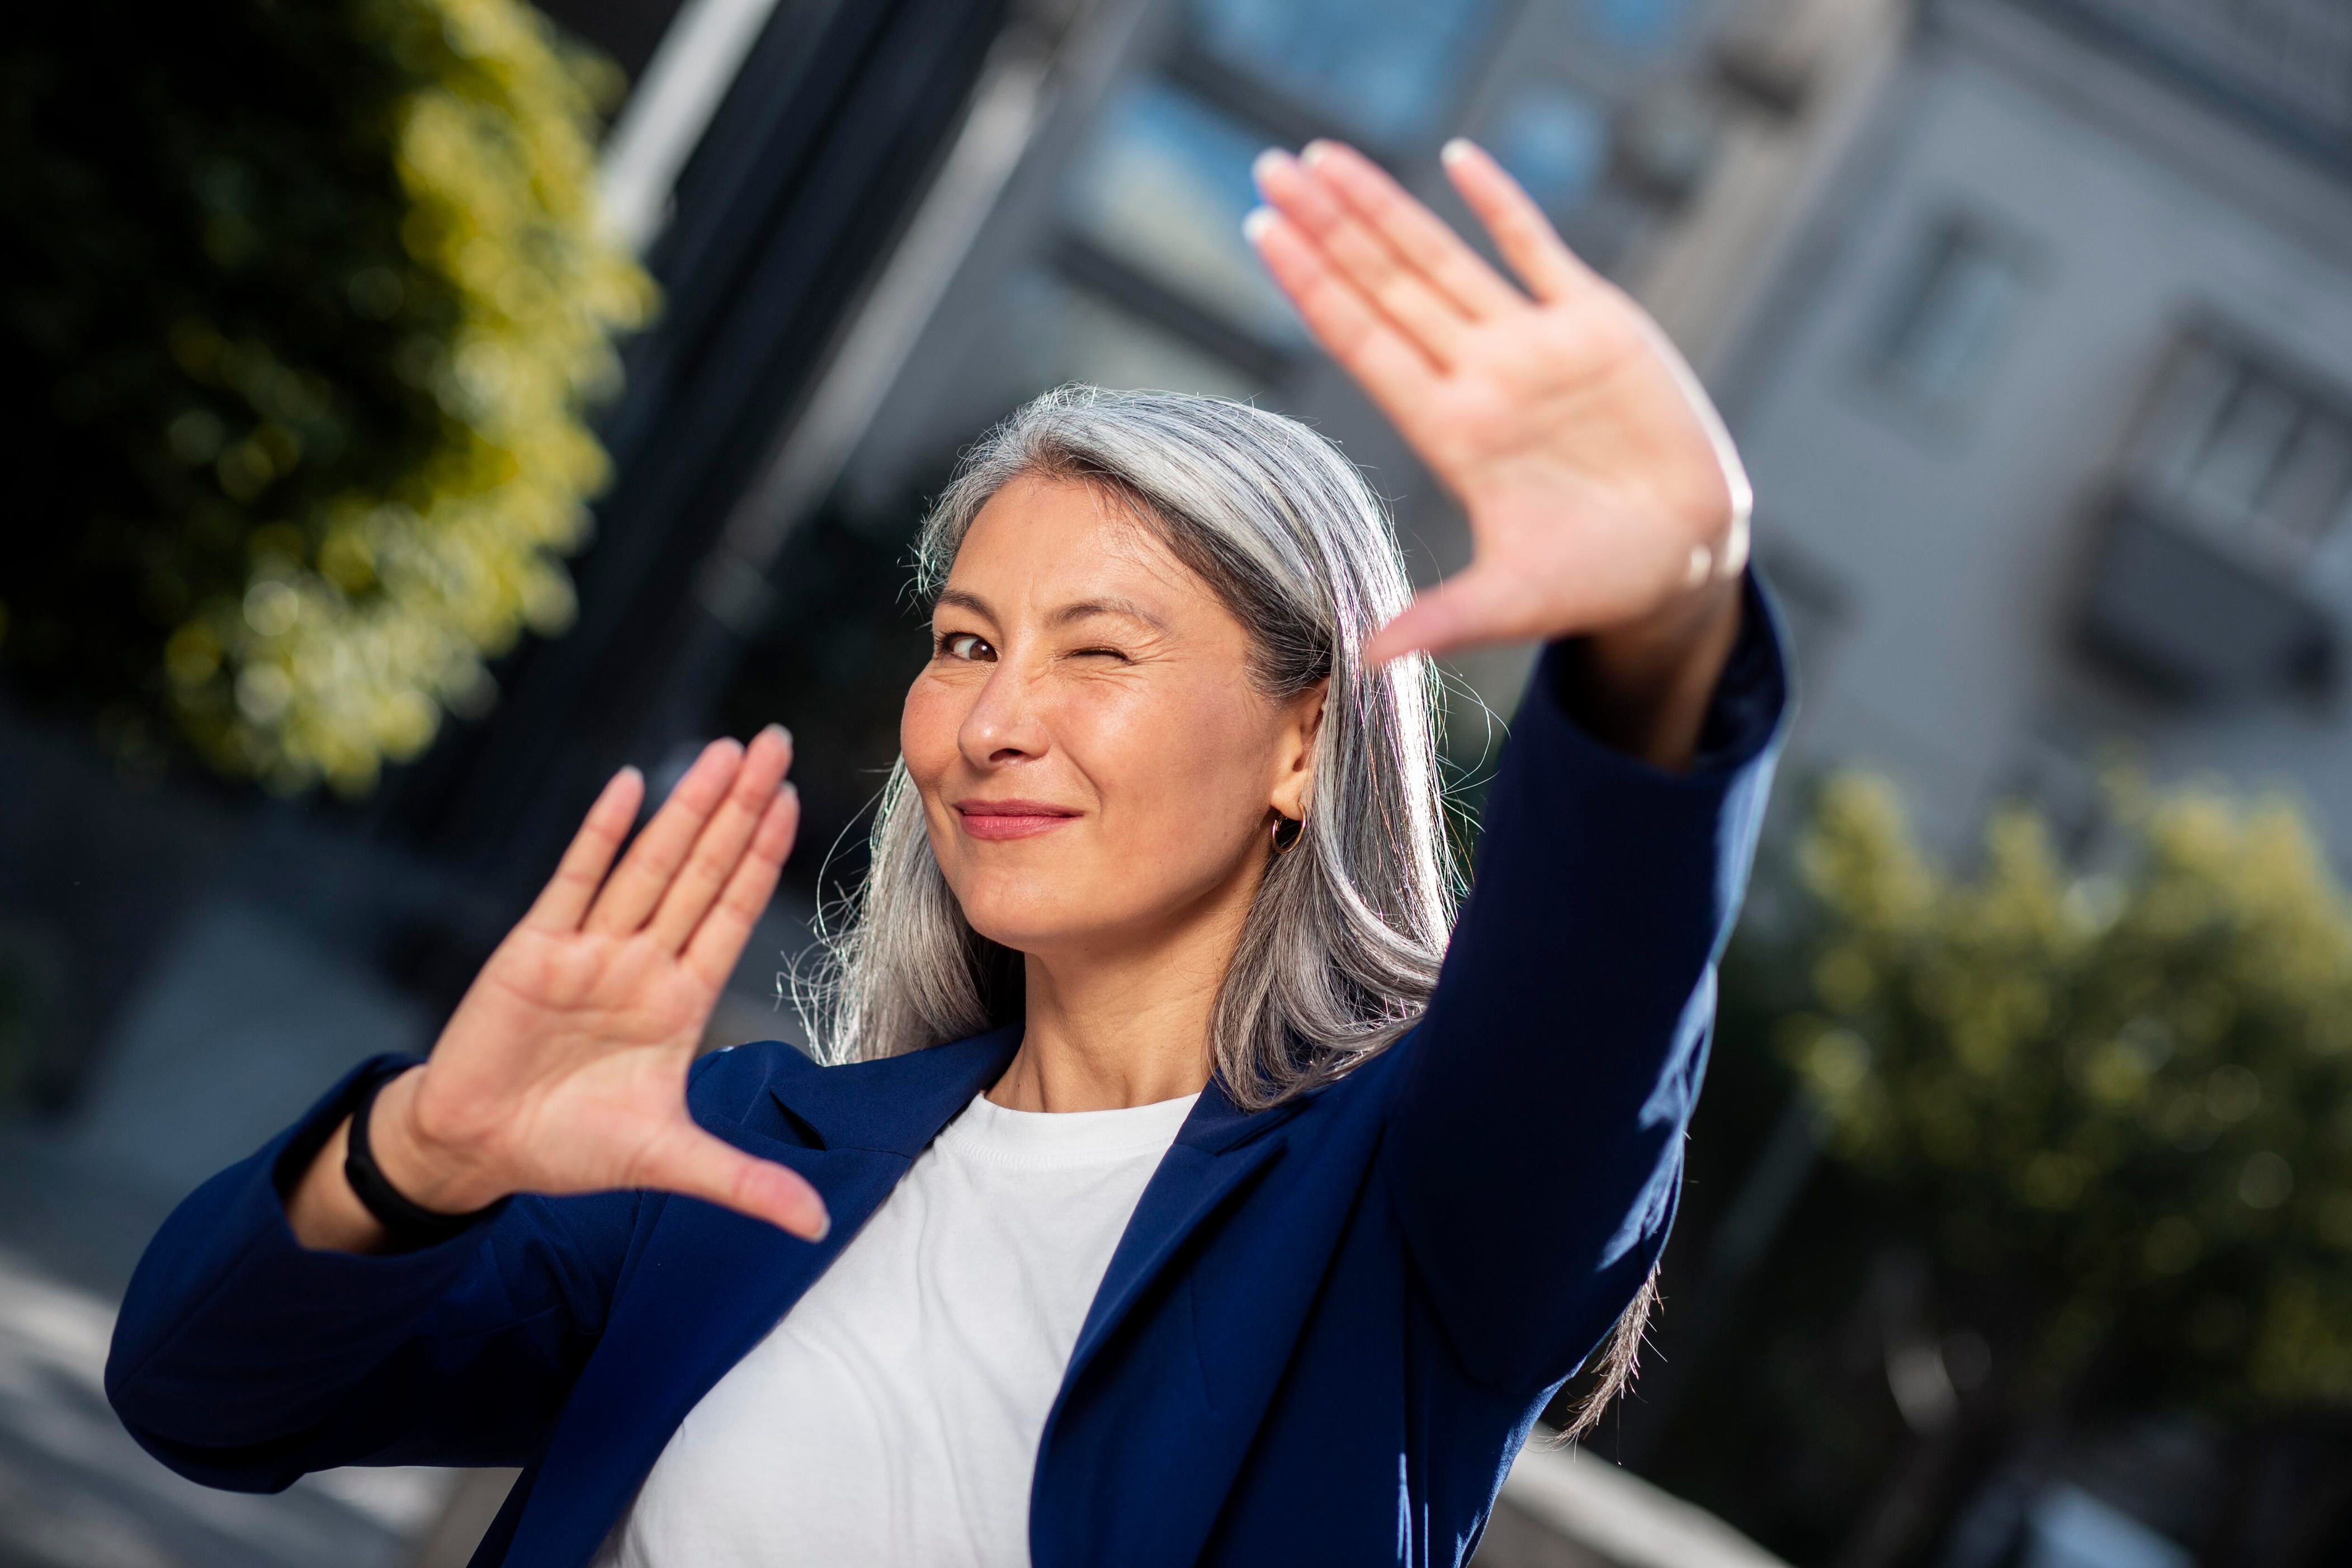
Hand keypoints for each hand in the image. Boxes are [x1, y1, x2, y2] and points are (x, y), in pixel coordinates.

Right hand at [293, 727, 828, 1247]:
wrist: (479, 1149)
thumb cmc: (572, 1146)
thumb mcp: (671, 1162)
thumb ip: (744, 1183)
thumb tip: (817, 1225)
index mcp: (679, 999)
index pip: (733, 910)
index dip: (764, 856)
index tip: (796, 799)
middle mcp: (641, 961)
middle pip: (704, 868)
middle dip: (742, 807)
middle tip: (778, 741)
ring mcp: (590, 948)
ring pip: (651, 862)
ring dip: (688, 807)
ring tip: (725, 750)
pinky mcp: (534, 949)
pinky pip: (574, 880)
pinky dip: (601, 833)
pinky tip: (631, 785)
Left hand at [1246, 139, 1747, 695]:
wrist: (1686, 558)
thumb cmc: (1594, 583)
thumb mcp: (1511, 603)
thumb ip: (1439, 619)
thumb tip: (1363, 659)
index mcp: (1452, 432)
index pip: (1363, 343)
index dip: (1313, 288)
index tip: (1260, 235)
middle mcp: (1481, 377)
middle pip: (1385, 286)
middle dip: (1328, 228)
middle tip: (1270, 168)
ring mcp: (1535, 345)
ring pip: (1443, 257)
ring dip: (1386, 207)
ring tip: (1324, 156)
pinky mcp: (1600, 324)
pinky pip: (1540, 249)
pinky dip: (1502, 204)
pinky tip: (1457, 159)